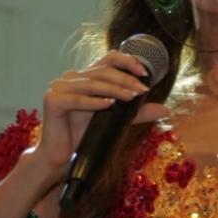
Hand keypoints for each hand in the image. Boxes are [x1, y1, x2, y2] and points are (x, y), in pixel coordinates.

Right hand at [30, 50, 170, 175]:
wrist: (62, 157)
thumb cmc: (85, 136)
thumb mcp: (116, 120)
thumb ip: (137, 112)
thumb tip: (165, 110)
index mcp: (85, 76)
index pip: (108, 59)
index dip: (127, 61)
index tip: (146, 73)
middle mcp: (71, 77)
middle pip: (102, 71)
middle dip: (126, 79)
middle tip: (143, 91)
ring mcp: (59, 87)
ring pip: (92, 83)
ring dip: (114, 89)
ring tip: (131, 98)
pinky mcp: (52, 101)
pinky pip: (75, 99)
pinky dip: (94, 102)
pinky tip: (108, 105)